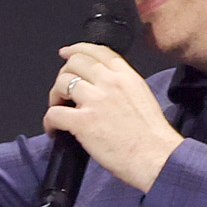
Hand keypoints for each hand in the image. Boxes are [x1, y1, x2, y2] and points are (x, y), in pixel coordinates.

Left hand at [47, 41, 182, 191]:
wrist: (157, 157)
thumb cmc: (152, 136)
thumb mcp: (142, 97)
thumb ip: (122, 86)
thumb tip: (103, 86)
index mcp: (126, 76)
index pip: (97, 51)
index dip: (77, 49)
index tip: (66, 53)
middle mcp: (110, 83)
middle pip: (75, 63)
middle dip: (64, 74)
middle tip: (63, 90)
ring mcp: (95, 101)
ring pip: (61, 83)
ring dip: (54, 96)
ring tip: (59, 109)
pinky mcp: (83, 122)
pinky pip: (54, 113)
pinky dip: (49, 122)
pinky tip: (55, 130)